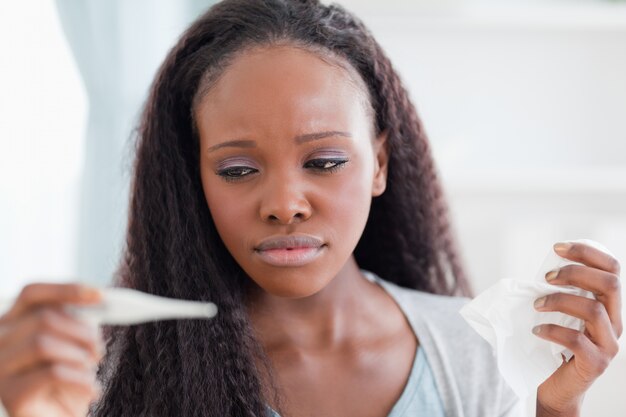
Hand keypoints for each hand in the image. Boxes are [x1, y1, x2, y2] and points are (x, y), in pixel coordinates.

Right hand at [0, 283, 103, 416]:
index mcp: (12, 323)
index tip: (101, 296)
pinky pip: (52, 373)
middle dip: (82, 332)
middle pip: (43, 318)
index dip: (66, 290)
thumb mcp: (74, 344)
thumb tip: (100, 298)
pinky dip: (81, 380)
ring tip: (90, 371)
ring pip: (43, 343)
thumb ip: (78, 319)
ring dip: (79, 356)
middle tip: (98, 351)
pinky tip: (91, 390)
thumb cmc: (67, 381)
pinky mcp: (10, 395)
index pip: (32, 293)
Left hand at [533, 241, 621, 416]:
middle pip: (610, 284)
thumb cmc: (553, 344)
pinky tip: (536, 331)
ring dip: (560, 300)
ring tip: (536, 304)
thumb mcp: (558, 313)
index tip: (557, 248)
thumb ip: (558, 292)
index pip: (612, 269)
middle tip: (547, 277)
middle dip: (576, 272)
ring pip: (593, 309)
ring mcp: (608, 344)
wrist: (554, 386)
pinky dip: (553, 330)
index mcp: (607, 305)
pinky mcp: (595, 364)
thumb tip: (537, 269)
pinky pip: (577, 340)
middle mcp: (614, 322)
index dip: (587, 252)